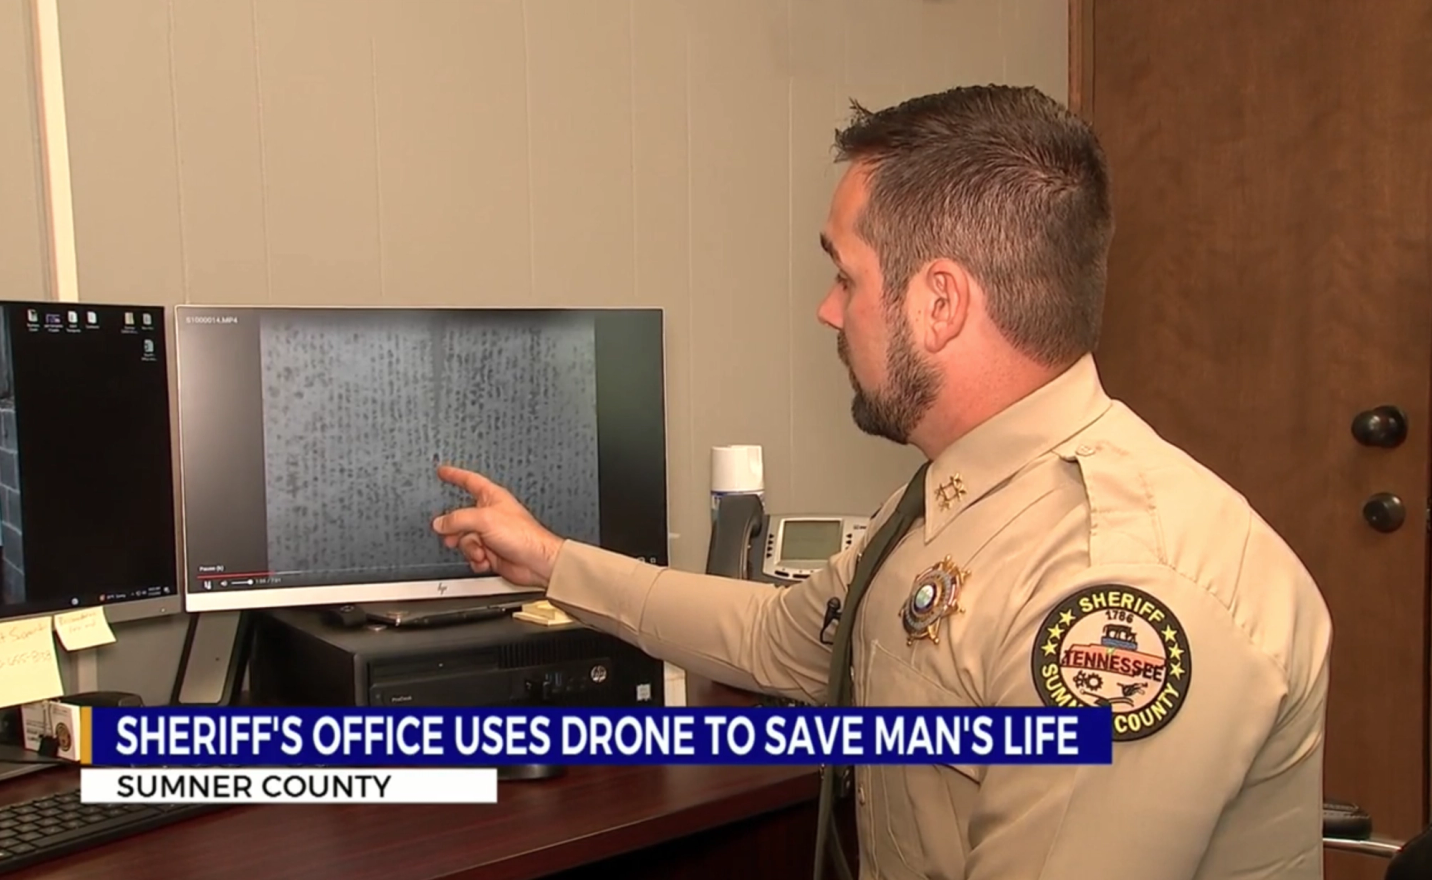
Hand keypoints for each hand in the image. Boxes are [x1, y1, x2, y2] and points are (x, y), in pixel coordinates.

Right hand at [431, 465, 564, 587]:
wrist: (536, 561)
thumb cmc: (523, 535)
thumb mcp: (484, 520)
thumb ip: (458, 519)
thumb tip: (440, 522)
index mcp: (492, 497)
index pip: (469, 481)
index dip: (455, 475)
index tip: (443, 471)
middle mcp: (490, 514)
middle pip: (461, 518)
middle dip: (456, 530)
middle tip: (452, 537)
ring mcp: (490, 534)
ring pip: (465, 538)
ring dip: (470, 548)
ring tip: (480, 552)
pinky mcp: (491, 551)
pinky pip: (473, 553)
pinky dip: (477, 559)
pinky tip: (485, 560)